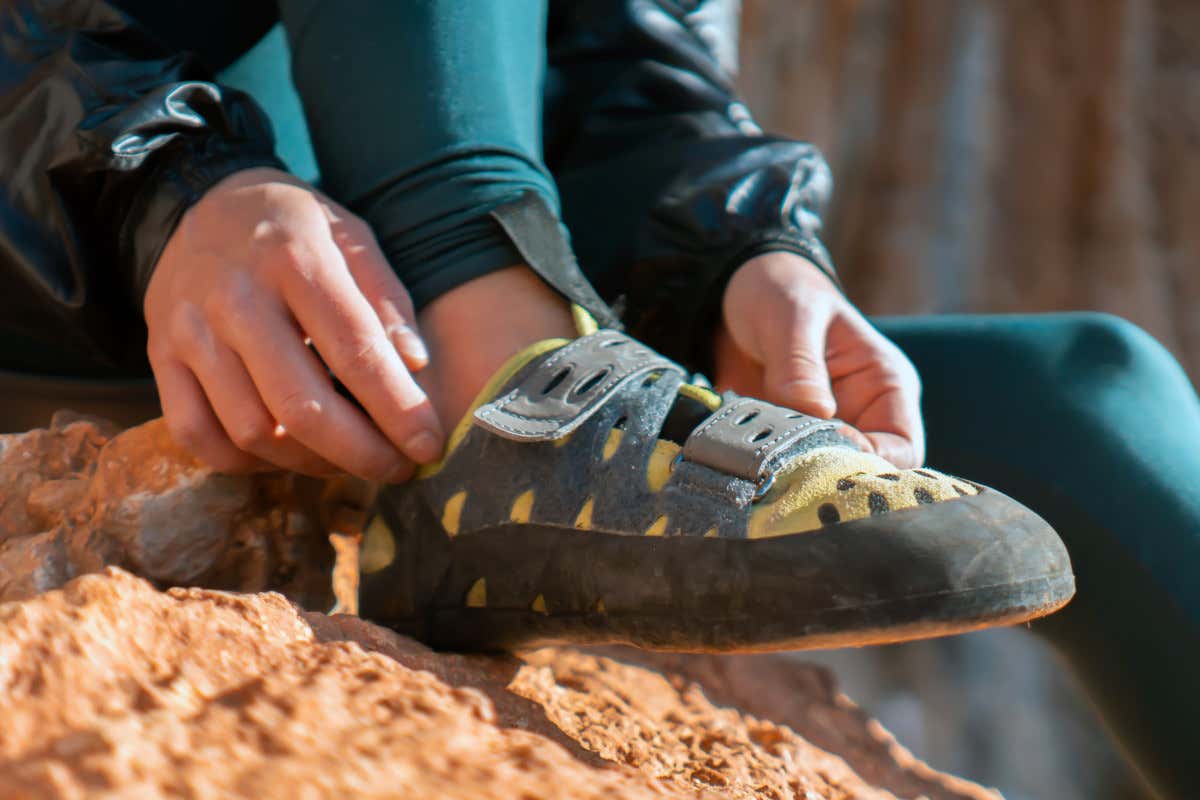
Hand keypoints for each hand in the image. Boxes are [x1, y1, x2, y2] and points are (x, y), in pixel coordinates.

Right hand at [145, 168, 441, 480]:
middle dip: (361, 453)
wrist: (197, 202)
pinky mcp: (159, 357)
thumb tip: (416, 365)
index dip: (398, 409)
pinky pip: (199, 435)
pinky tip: (287, 453)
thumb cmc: (291, 226)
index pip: (355, 351)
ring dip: (312, 462)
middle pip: (301, 406)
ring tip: (349, 458)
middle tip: (398, 470)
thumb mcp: (350, 233)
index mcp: (294, 260)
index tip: (428, 445)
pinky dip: (247, 461)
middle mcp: (236, 299)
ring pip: (252, 430)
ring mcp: (190, 332)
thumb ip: (386, 298)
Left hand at [714, 252, 924, 467]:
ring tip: (756, 459)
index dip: (870, 460)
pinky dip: (759, 468)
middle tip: (784, 468)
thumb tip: (817, 414)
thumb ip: (801, 364)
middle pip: (863, 473)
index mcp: (884, 386)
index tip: (824, 450)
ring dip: (788, 473)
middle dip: (827, 476)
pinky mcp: (781, 438)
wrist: (733, 294)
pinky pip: (777, 466)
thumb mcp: (793, 316)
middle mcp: (860, 416)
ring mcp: (819, 431)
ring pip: (817, 476)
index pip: (903, 448)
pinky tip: (737, 456)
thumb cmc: (783, 292)